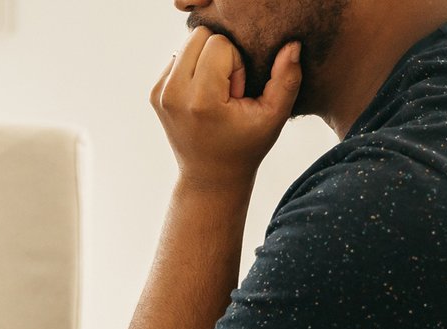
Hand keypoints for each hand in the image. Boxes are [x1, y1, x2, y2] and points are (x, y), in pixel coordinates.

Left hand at [151, 27, 301, 190]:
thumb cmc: (245, 147)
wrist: (210, 176)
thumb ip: (287, 79)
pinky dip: (194, 68)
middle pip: (200, 36)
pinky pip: (178, 57)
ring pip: (188, 43)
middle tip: (227, 90)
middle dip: (220, 55)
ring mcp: (160, 93)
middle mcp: (173, 94)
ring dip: (206, 60)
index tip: (238, 92)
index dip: (237, 63)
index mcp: (201, 99)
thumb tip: (292, 45)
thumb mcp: (273, 117)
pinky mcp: (155, 93)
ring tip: (216, 94)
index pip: (219, 44)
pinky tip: (203, 96)